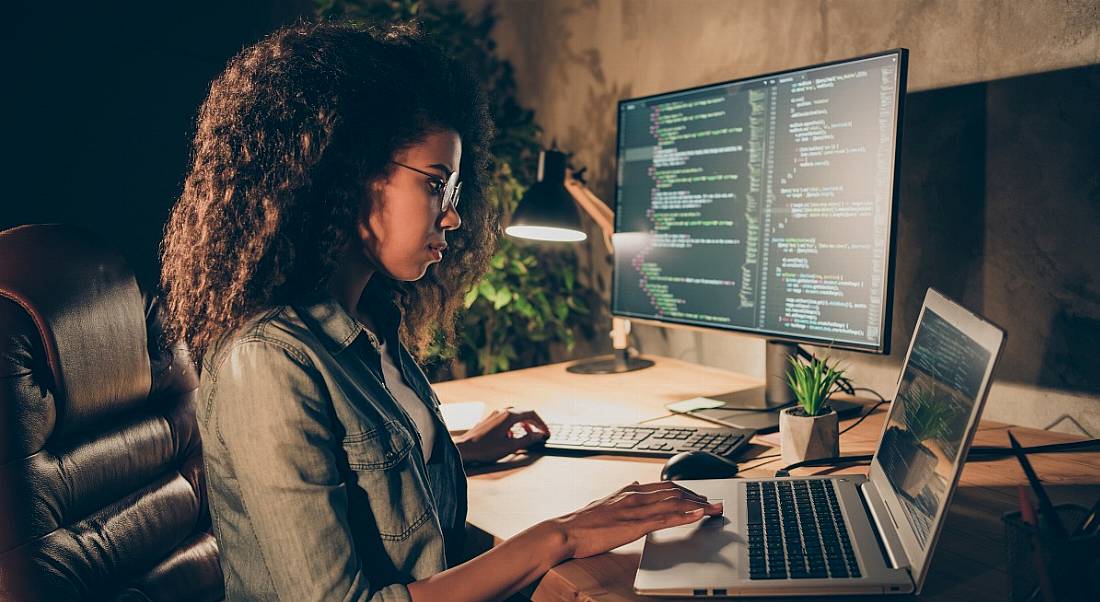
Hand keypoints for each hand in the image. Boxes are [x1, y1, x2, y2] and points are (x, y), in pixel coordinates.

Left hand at [455, 407, 549, 464]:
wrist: (464, 449)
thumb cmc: (485, 448)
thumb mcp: (511, 446)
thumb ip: (527, 439)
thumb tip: (539, 435)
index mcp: (509, 415)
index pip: (532, 414)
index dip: (542, 424)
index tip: (546, 433)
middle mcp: (502, 411)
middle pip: (524, 413)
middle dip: (534, 423)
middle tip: (540, 433)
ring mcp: (495, 415)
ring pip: (515, 416)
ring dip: (523, 424)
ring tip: (528, 435)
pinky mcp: (489, 420)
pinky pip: (506, 419)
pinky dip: (513, 426)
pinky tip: (511, 437)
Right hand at [550, 481, 723, 558]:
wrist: (564, 532)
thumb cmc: (580, 522)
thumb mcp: (604, 502)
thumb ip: (621, 494)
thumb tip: (633, 483)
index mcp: (627, 491)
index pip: (663, 486)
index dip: (684, 490)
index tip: (697, 495)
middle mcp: (634, 496)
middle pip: (673, 492)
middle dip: (696, 496)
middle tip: (712, 502)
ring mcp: (634, 510)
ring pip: (673, 503)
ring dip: (697, 505)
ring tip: (713, 508)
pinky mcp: (633, 525)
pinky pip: (664, 518)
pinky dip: (684, 515)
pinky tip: (696, 515)